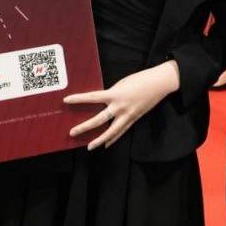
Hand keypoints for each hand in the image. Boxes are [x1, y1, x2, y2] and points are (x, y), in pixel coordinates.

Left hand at [64, 62, 179, 149]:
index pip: (92, 97)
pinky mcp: (134, 119)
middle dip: (85, 126)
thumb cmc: (140, 79)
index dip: (79, 99)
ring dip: (99, 140)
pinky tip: (106, 144)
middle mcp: (120, 106)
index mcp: (115, 94)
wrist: (159, 83)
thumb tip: (102, 102)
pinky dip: (113, 138)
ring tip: (89, 146)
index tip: (66, 100)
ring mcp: (127, 115)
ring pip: (111, 131)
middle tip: (72, 132)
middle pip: (99, 119)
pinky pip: (121, 131)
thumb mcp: (122, 84)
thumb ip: (112, 94)